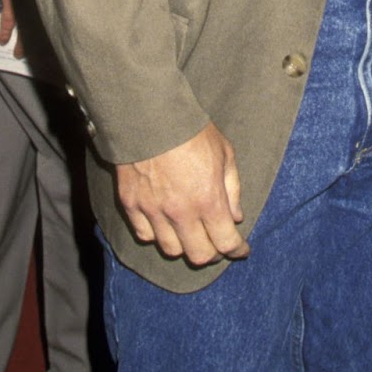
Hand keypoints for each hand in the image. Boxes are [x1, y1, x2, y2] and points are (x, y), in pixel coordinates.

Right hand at [116, 124, 249, 265]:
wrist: (150, 115)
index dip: (236, 250)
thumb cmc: (192, 131)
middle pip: (199, 255)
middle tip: (215, 241)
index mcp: (208, 199)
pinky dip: (156, 234)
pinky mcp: (131, 205)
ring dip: (184, 245)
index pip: (225, 242)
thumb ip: (232, 189)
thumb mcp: (224, 153)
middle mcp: (181, 212)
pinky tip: (164, 223)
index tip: (240, 249)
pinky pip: (145, 235)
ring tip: (189, 232)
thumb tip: (235, 217)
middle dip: (212, 252)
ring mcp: (153, 211)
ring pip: (171, 250)